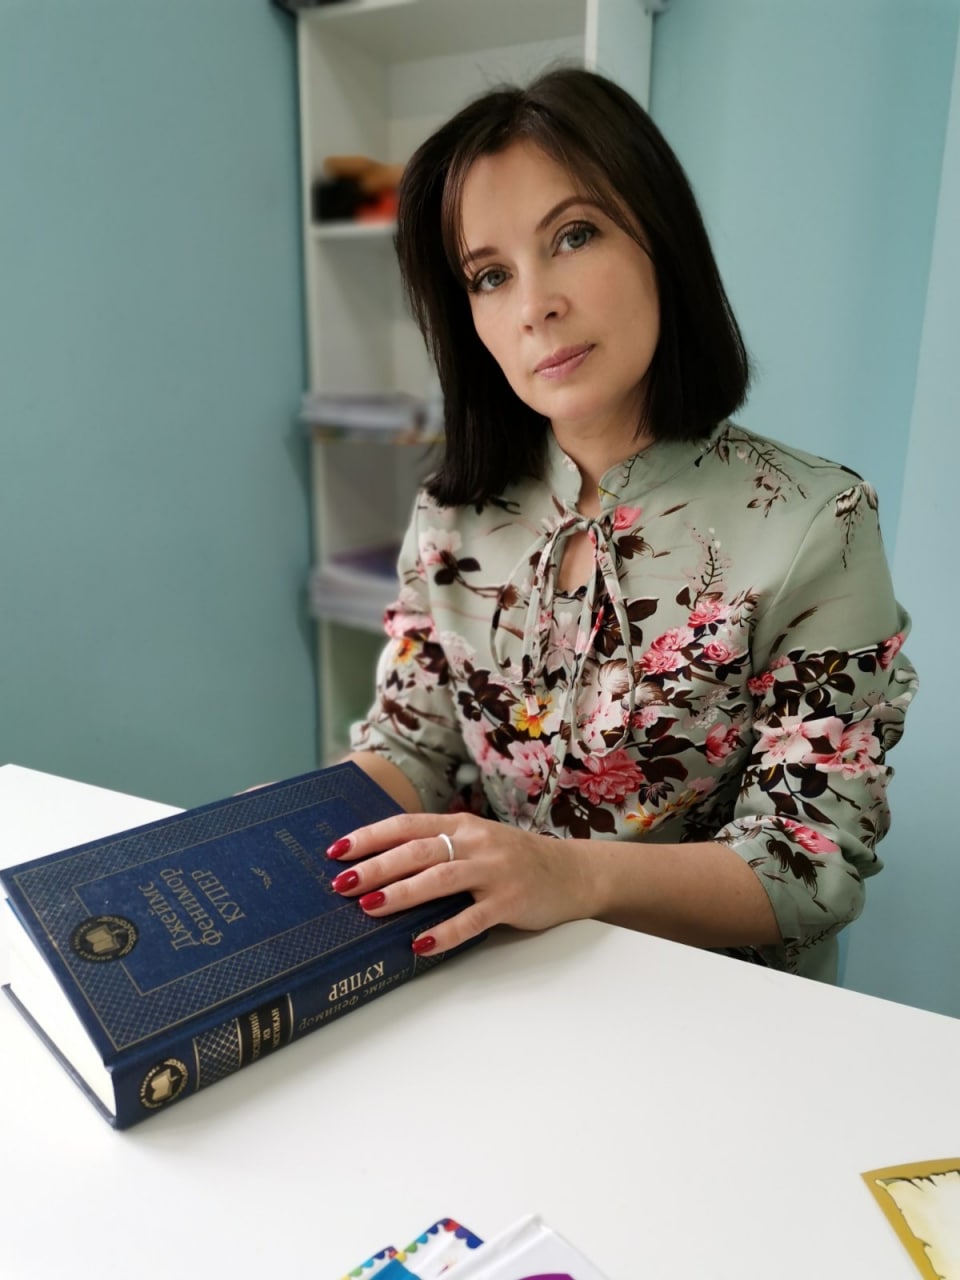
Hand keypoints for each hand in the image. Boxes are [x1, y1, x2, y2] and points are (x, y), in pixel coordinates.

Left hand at [326, 813, 595, 955]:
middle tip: (342, 883)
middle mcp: (474, 842)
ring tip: (369, 907)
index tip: (336, 850)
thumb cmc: (514, 860)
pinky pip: (472, 918)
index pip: (406, 825)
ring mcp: (493, 871)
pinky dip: (444, 931)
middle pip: (416, 850)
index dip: (370, 837)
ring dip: (402, 893)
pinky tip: (419, 943)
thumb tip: (380, 867)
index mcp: (460, 825)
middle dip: (376, 866)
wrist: (573, 872)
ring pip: (440, 878)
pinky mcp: (510, 900)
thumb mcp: (475, 842)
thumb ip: (437, 848)